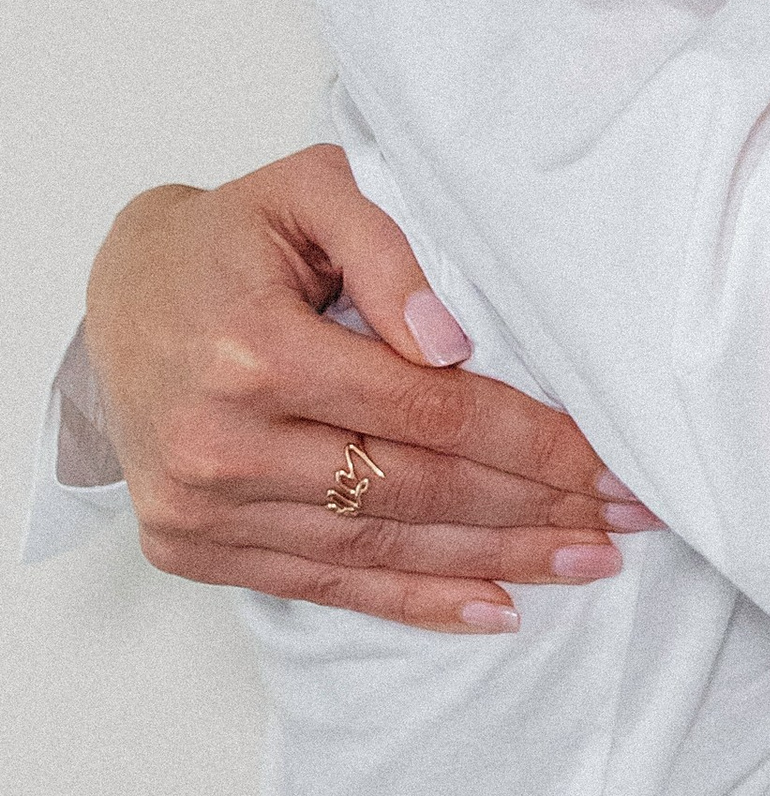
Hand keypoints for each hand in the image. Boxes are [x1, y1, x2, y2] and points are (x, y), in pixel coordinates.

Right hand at [83, 148, 657, 631]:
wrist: (118, 293)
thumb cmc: (232, 234)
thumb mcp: (312, 189)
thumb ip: (389, 250)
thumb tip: (456, 344)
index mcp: (256, 350)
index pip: (426, 411)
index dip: (529, 440)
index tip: (612, 461)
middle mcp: (221, 442)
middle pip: (413, 489)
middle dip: (533, 509)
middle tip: (623, 521)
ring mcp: (201, 507)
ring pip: (377, 547)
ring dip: (493, 562)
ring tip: (584, 562)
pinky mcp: (191, 547)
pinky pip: (323, 584)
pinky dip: (413, 599)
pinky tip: (492, 606)